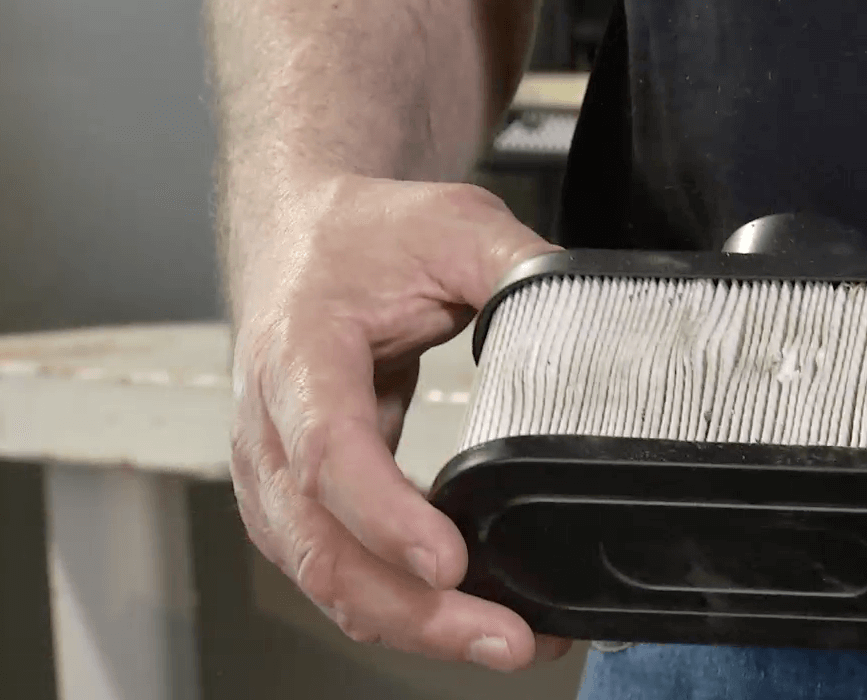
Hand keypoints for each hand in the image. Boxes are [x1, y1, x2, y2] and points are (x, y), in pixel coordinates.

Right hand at [227, 172, 570, 670]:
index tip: (448, 560)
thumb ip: (520, 269)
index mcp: (300, 352)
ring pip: (326, 576)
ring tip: (506, 640)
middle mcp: (270, 425)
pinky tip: (464, 616)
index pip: (325, 449)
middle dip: (413, 611)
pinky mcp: (297, 499)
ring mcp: (275, 472)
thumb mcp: (453, 225)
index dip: (384, 515)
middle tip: (505, 637)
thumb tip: (596, 318)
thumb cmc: (361, 235)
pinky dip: (396, 606)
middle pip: (321, 546)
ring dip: (412, 625)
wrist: (299, 236)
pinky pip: (337, 570)